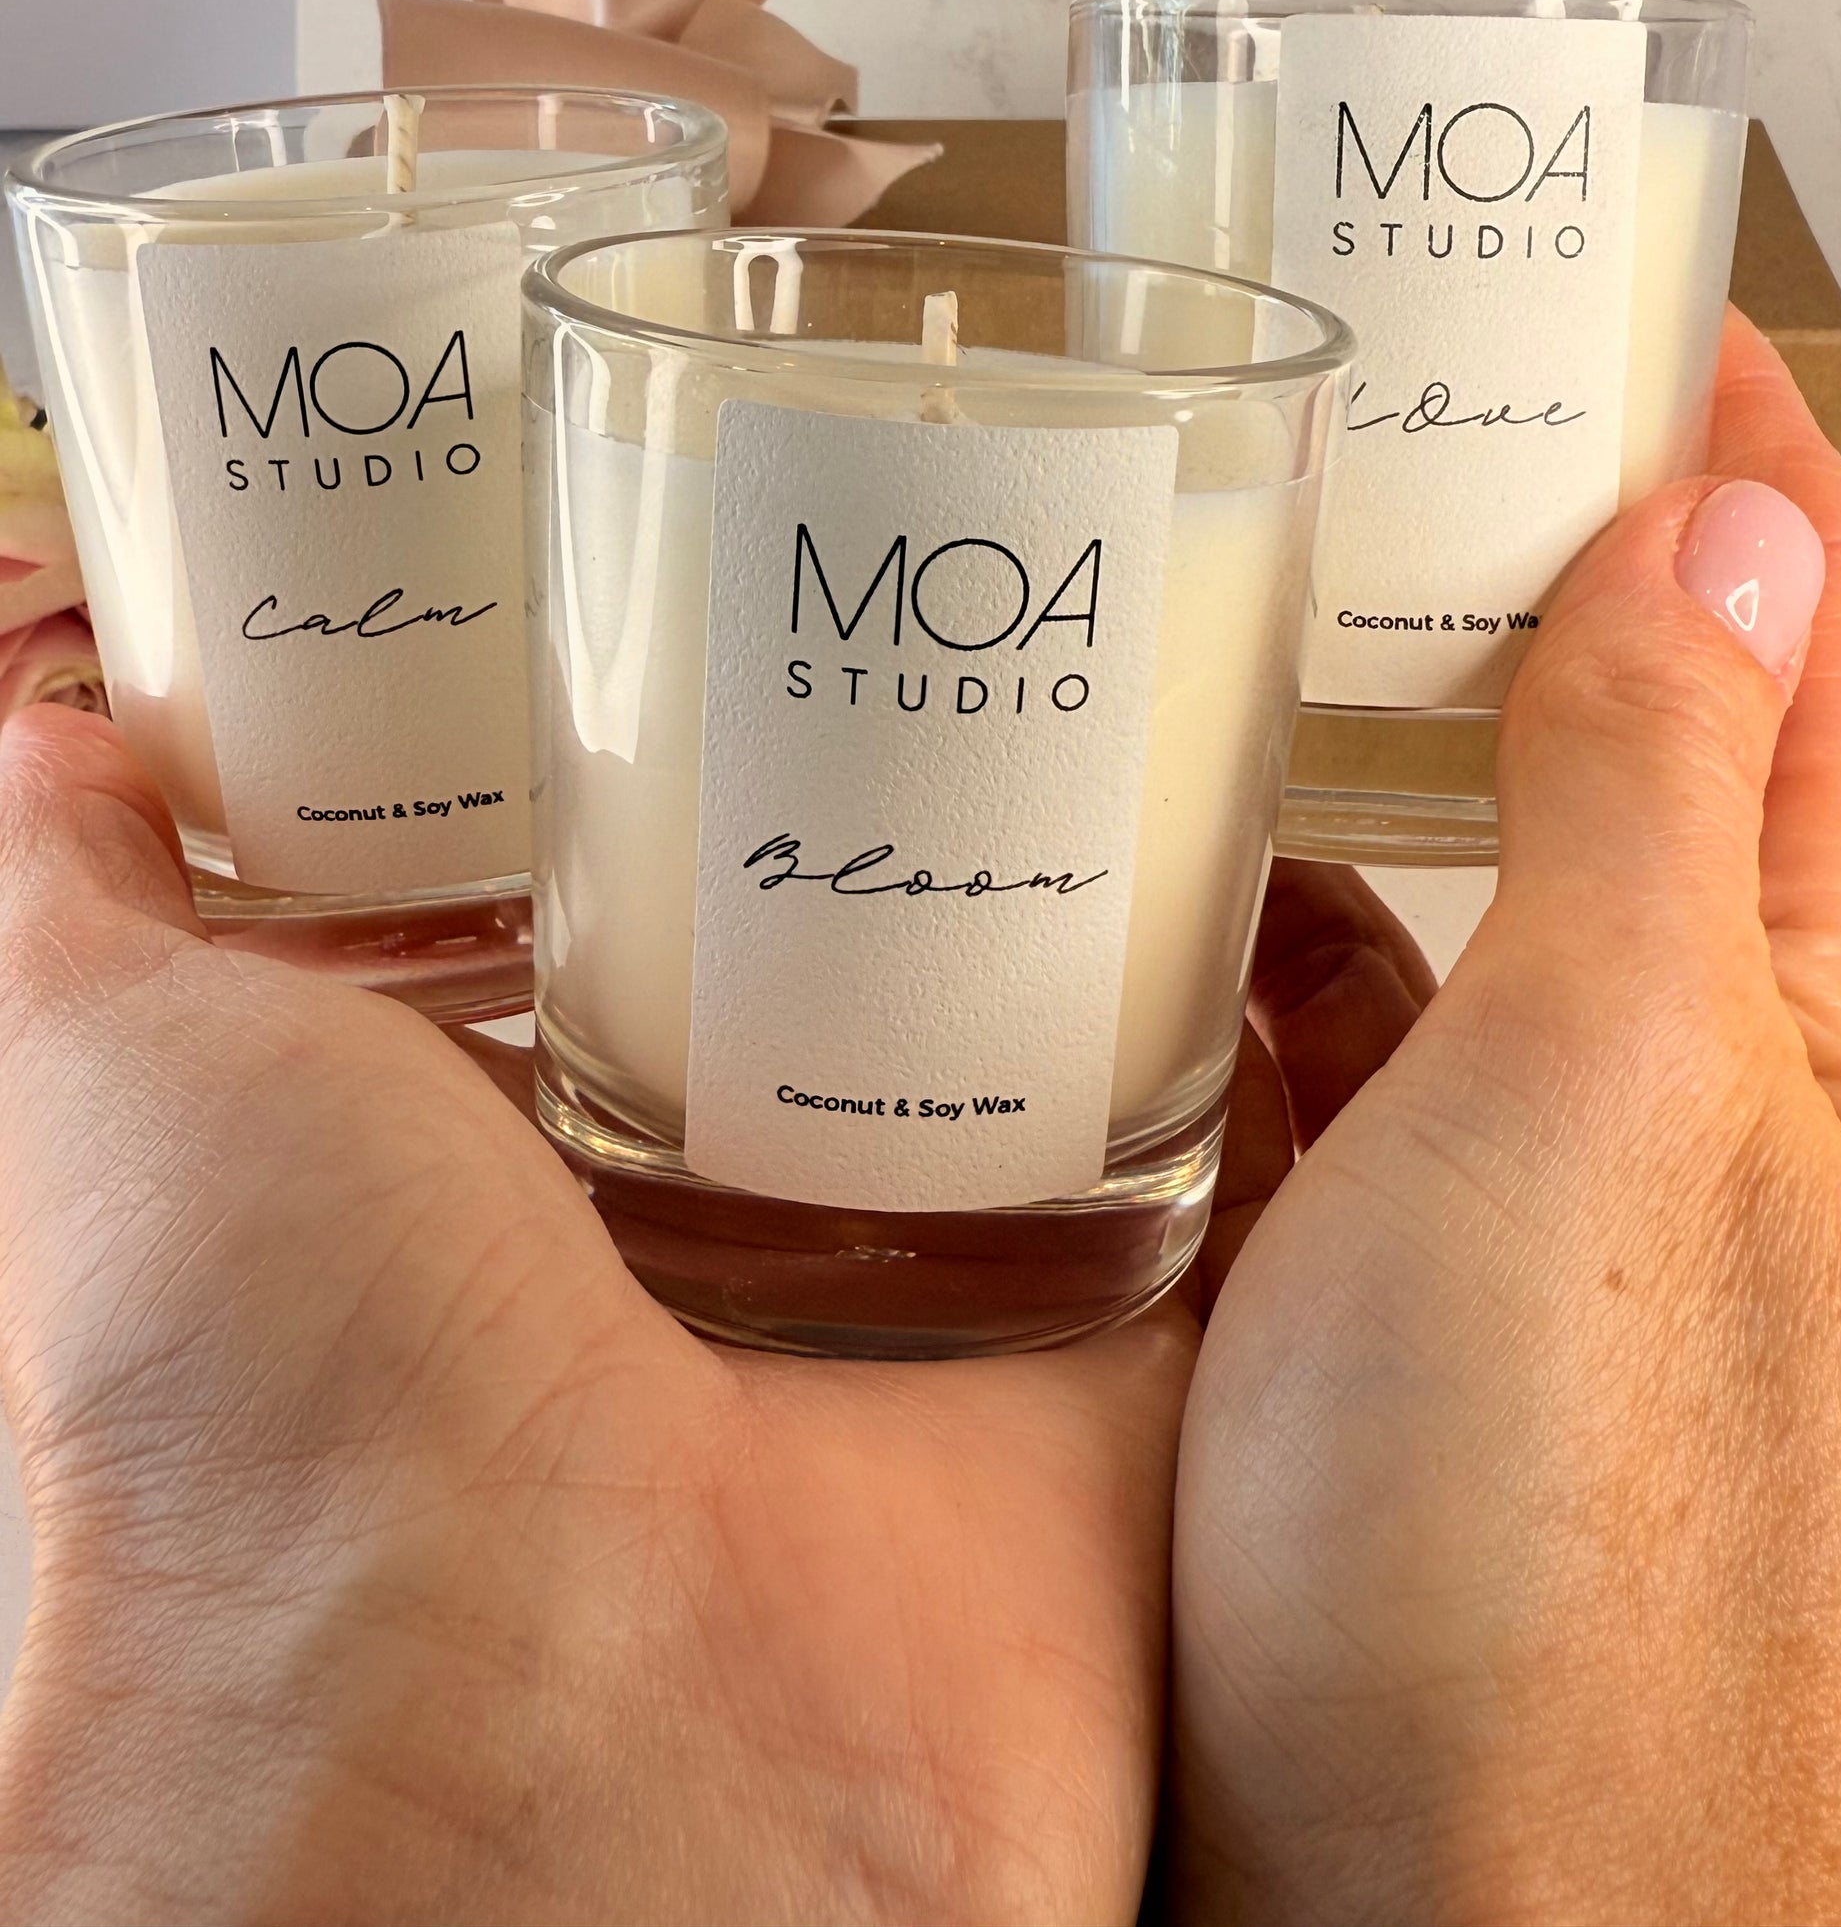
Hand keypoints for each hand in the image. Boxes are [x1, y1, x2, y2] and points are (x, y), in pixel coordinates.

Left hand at [0, 703, 1431, 1923]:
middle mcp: (695, 1231)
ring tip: (1126, 666)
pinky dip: (1256, 1028)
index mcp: (475, 1158)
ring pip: (1030, 1025)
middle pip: (826, 941)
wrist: (552, 1745)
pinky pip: (1225, 1156)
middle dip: (885, 774)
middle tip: (952, 585)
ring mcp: (905, 1294)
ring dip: (1084, 876)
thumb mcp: (95, 1066)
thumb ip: (63, 886)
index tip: (703, 561)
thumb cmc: (279, 1418)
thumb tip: (48, 724)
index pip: (589, 888)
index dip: (641, 732)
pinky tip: (1254, 853)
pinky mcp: (1099, 1353)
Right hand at [1172, 312, 1840, 1925]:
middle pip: (1658, 746)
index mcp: (1823, 1006)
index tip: (1633, 289)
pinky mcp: (1403, 1285)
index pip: (1820, 643)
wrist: (1439, 1920)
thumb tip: (1720, 528)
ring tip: (1267, 609)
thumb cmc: (1553, 1549)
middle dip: (1561, 558)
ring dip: (1405, 741)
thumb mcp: (1617, 1093)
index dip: (1744, 449)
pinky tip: (1182, 898)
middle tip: (1415, 405)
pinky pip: (1358, 1046)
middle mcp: (1705, 1083)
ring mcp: (1548, 1186)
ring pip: (1486, 887)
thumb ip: (1663, 798)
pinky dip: (1283, 933)